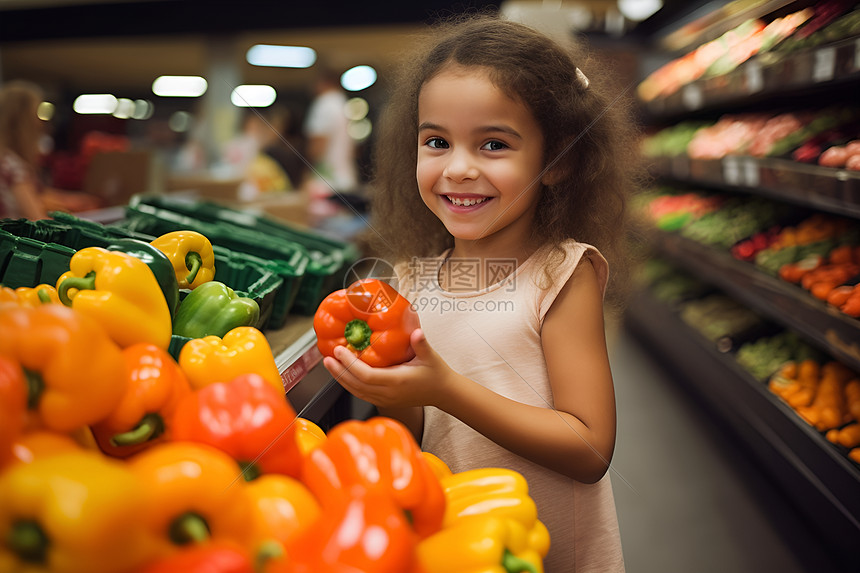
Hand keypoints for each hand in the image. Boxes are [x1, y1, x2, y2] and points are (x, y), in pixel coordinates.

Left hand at [323, 329, 450, 408]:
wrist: (443, 393)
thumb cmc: (436, 373)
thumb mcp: (431, 356)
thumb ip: (422, 343)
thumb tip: (417, 332)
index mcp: (397, 381)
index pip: (366, 376)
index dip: (350, 364)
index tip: (339, 351)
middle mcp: (388, 393)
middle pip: (356, 385)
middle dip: (339, 372)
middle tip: (327, 358)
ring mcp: (385, 399)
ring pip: (356, 392)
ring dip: (341, 378)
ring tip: (330, 365)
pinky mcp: (384, 401)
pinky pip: (362, 394)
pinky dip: (350, 384)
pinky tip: (343, 374)